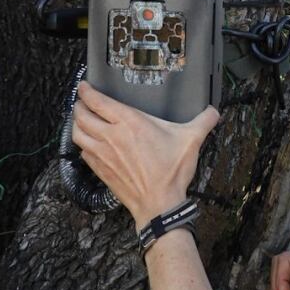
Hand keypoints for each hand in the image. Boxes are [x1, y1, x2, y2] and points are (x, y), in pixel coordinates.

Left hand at [71, 81, 218, 228]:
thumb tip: (214, 112)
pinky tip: (89, 143)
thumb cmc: (171, 172)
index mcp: (129, 123)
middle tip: (82, 101)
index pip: (97, 101)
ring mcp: (102, 154)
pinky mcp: (100, 169)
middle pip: (81, 114)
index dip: (86, 91)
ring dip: (76, 123)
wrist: (158, 204)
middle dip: (79, 105)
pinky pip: (82, 151)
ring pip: (77, 132)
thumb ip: (204, 122)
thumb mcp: (191, 141)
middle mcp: (111, 135)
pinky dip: (82, 143)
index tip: (85, 86)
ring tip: (81, 118)